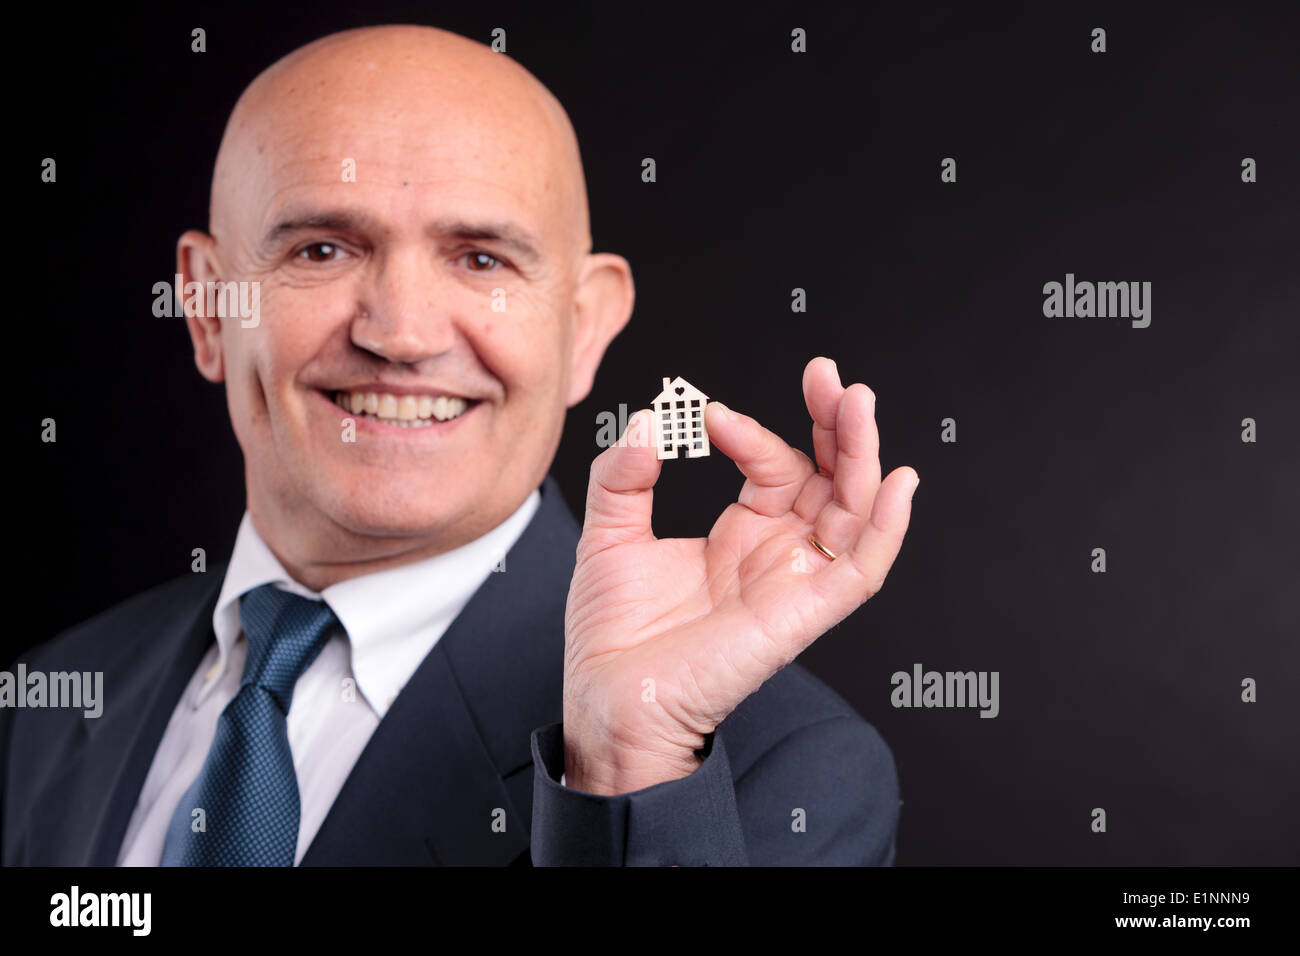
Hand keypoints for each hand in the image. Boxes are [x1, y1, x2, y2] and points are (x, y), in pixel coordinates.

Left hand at [561, 357, 918, 793]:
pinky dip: (886, 527)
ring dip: (862, 455)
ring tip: (856, 402)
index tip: (711, 416)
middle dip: (834, 423)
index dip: (753, 433)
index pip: (774, 466)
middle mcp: (778, 554)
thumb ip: (623, 475)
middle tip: (827, 374)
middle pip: (830, 478)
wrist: (609, 701)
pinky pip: (862, 570)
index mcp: (741, 535)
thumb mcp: (609, 535)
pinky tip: (896, 480)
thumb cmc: (614, 635)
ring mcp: (795, 582)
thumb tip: (645, 421)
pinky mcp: (804, 615)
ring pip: (854, 511)